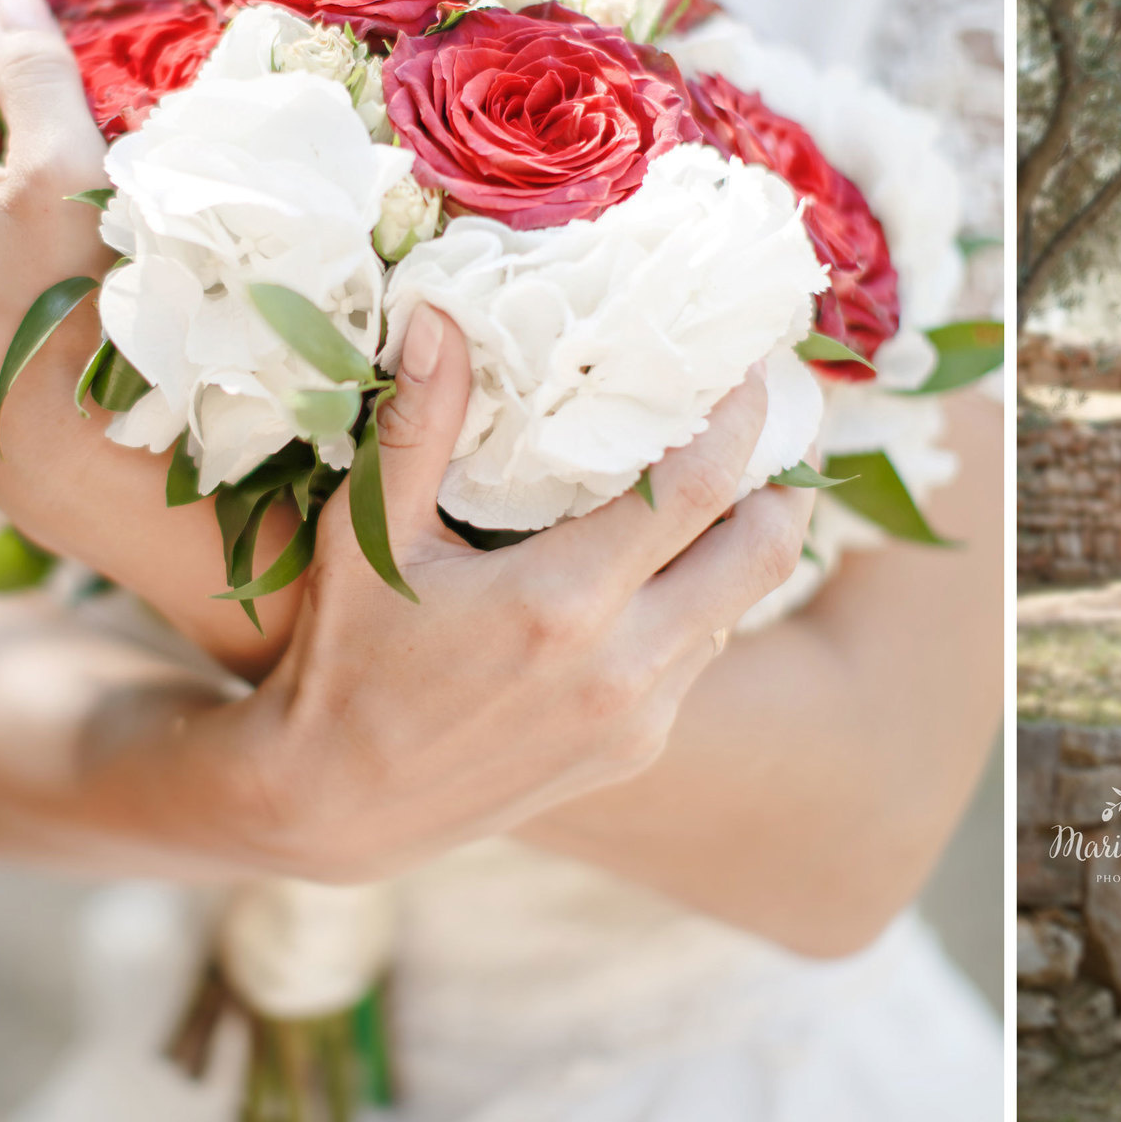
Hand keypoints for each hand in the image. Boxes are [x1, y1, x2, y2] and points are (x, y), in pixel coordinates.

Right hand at [215, 307, 814, 881]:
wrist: (334, 807)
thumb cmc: (345, 657)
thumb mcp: (368, 538)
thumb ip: (419, 425)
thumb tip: (443, 314)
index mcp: (562, 602)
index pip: (698, 486)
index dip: (742, 416)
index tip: (751, 365)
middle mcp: (623, 666)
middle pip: (765, 550)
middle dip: (785, 478)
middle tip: (778, 420)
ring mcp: (641, 717)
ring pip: (741, 606)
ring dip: (749, 540)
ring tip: (734, 477)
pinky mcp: (639, 748)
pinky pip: (702, 654)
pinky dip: (705, 598)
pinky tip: (672, 559)